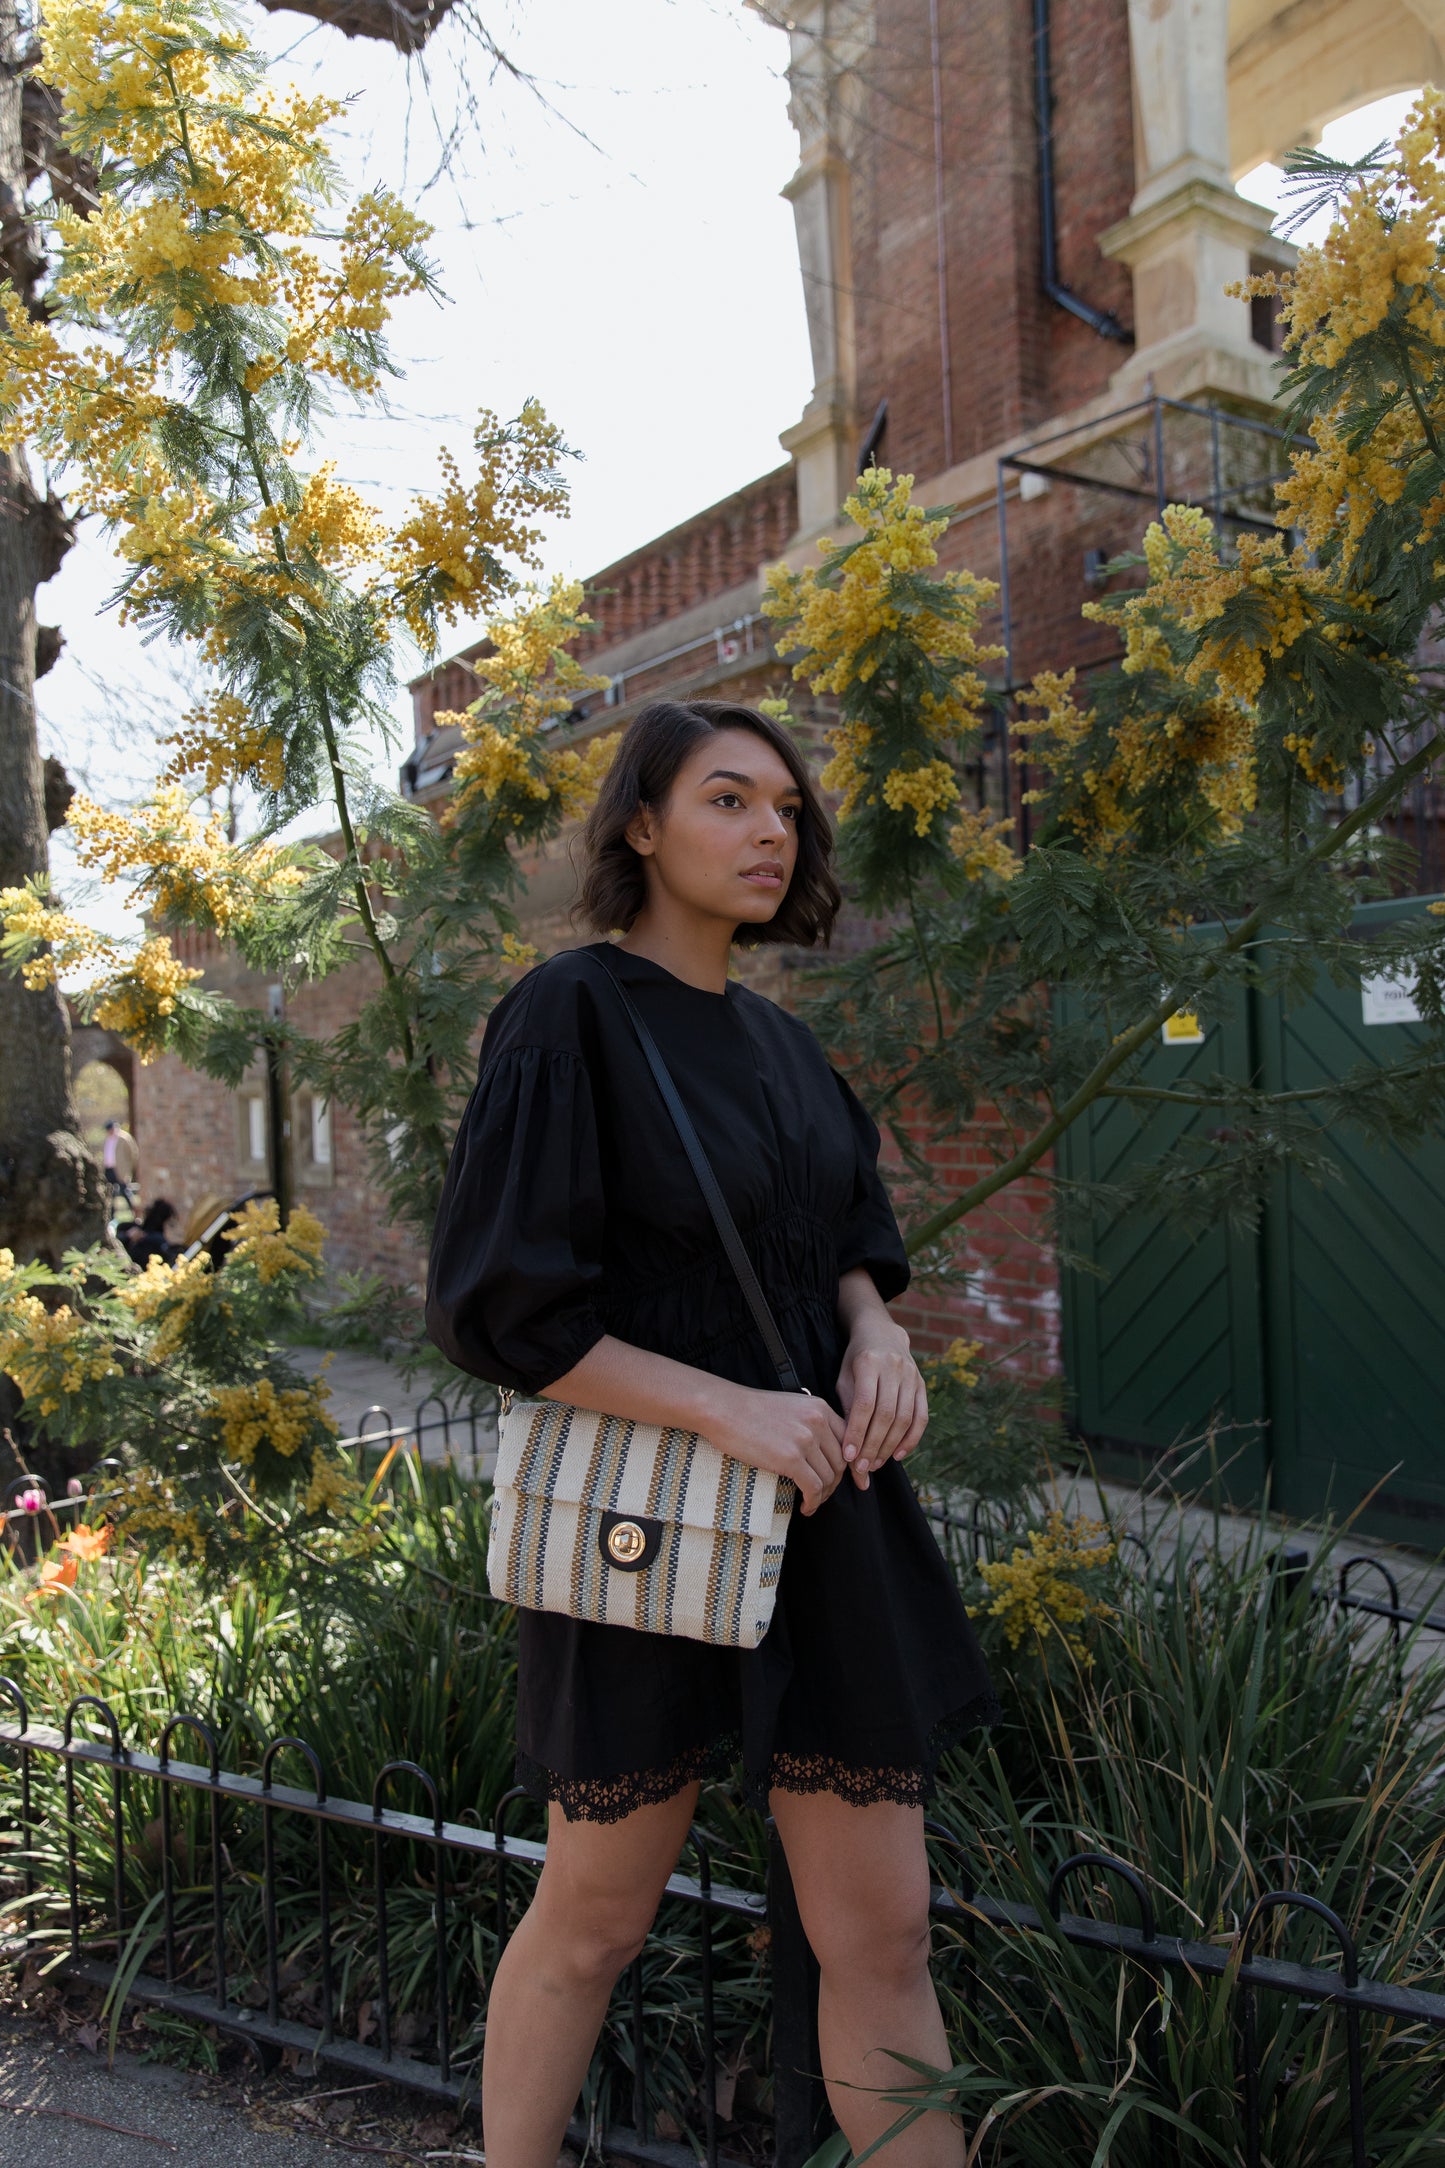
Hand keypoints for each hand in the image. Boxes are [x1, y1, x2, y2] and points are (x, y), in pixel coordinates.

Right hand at [702, 1383, 848, 1515]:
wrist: (722, 1409)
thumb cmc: (750, 1410)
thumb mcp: (791, 1407)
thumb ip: (812, 1423)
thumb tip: (824, 1452)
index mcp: (821, 1408)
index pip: (849, 1441)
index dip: (849, 1465)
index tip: (843, 1479)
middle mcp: (818, 1422)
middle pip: (841, 1462)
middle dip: (834, 1483)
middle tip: (822, 1494)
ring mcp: (805, 1440)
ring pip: (828, 1478)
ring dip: (822, 1495)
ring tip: (811, 1501)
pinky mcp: (790, 1458)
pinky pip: (813, 1487)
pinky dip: (813, 1502)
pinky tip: (805, 1507)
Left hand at [837, 1324, 927, 1487]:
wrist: (881, 1334)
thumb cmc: (856, 1361)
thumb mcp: (845, 1378)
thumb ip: (848, 1408)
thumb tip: (848, 1449)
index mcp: (869, 1362)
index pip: (864, 1404)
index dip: (856, 1432)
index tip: (848, 1456)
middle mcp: (893, 1368)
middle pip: (886, 1414)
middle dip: (873, 1445)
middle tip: (862, 1468)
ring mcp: (911, 1376)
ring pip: (904, 1418)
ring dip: (890, 1446)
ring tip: (875, 1464)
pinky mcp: (922, 1385)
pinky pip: (921, 1417)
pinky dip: (911, 1439)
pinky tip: (898, 1455)